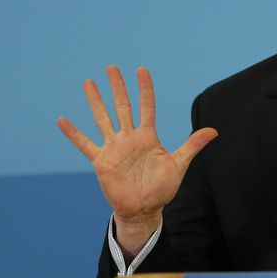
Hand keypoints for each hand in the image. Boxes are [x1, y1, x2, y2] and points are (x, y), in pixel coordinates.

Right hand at [57, 66, 217, 254]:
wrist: (144, 210)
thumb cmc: (162, 188)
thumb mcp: (178, 165)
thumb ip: (192, 146)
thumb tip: (214, 131)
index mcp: (148, 136)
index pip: (147, 106)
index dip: (145, 89)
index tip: (141, 70)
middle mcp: (129, 138)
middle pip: (123, 106)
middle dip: (118, 87)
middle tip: (112, 68)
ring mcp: (114, 148)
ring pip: (103, 119)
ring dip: (95, 101)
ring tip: (89, 82)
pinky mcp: (101, 161)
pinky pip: (85, 144)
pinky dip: (73, 133)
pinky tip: (62, 120)